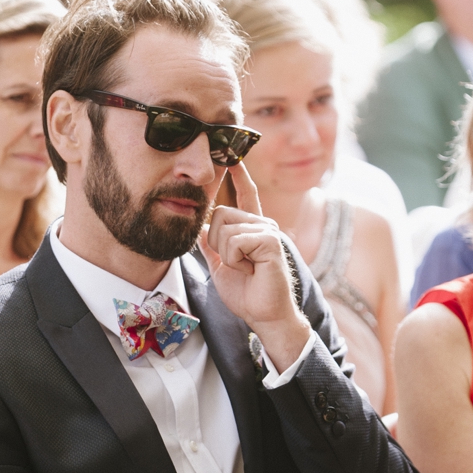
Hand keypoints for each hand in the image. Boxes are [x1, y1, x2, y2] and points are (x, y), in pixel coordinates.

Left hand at [201, 163, 309, 371]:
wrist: (263, 314)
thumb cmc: (246, 293)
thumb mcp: (221, 265)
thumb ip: (212, 245)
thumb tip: (201, 228)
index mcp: (252, 228)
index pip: (247, 195)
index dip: (240, 176)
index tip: (234, 157)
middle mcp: (262, 224)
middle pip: (220, 214)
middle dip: (218, 243)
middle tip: (236, 264)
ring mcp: (268, 230)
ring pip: (225, 228)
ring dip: (227, 255)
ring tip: (245, 268)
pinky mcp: (270, 241)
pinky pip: (235, 241)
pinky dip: (235, 260)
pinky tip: (251, 269)